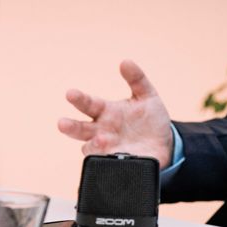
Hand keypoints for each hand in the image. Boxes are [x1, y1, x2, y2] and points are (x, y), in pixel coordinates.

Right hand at [57, 59, 173, 168]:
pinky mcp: (118, 163)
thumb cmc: (149, 117)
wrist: (163, 142)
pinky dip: (109, 161)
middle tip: (62, 123)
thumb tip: (126, 61)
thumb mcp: (147, 96)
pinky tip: (114, 157)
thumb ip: (137, 79)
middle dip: (70, 126)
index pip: (89, 104)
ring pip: (91, 149)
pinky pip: (109, 164)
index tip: (70, 93)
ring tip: (101, 140)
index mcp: (106, 112)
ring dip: (93, 145)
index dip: (79, 99)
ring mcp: (108, 148)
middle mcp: (101, 131)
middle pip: (80, 129)